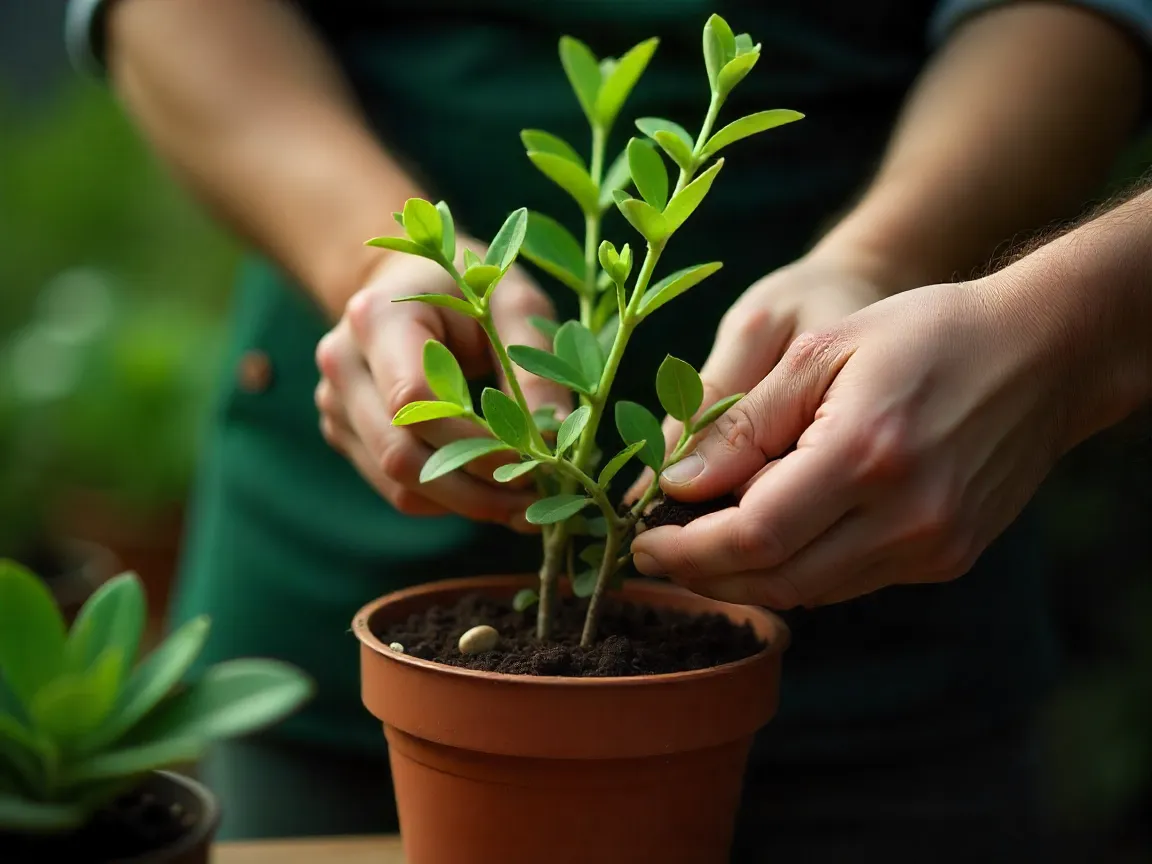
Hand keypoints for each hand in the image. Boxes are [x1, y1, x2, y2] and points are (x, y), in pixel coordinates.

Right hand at [315, 242, 567, 528]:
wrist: (404, 282)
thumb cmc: (468, 285)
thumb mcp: (512, 302)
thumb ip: (534, 364)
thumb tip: (559, 436)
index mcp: (377, 317)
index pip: (415, 400)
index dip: (475, 440)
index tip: (534, 459)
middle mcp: (344, 363)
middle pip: (401, 454)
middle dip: (476, 488)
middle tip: (539, 500)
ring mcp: (335, 403)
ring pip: (397, 483)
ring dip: (466, 504)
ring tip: (524, 503)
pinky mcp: (344, 433)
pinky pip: (395, 489)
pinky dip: (447, 500)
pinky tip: (491, 489)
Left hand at [630, 278, 1068, 606]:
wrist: (1043, 354)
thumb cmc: (925, 332)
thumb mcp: (822, 351)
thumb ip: (743, 423)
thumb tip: (673, 484)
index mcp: (866, 453)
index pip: (752, 536)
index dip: (686, 549)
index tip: (643, 539)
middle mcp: (906, 517)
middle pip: (776, 578)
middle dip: (705, 571)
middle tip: (660, 546)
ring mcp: (934, 546)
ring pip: (810, 590)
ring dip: (747, 574)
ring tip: (705, 538)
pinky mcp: (947, 559)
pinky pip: (849, 581)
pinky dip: (799, 566)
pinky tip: (774, 532)